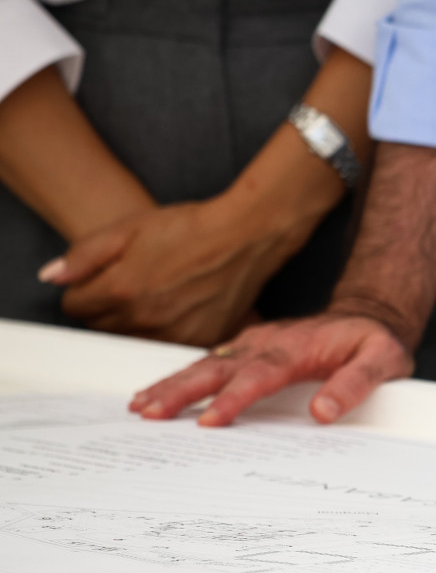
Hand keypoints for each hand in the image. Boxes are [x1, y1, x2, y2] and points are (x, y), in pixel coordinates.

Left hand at [43, 197, 303, 346]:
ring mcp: (174, 334)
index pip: (75, 307)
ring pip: (133, 340)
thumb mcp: (128, 228)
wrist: (246, 236)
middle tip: (134, 282)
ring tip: (159, 294)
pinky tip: (180, 307)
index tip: (104, 276)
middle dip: (108, 307)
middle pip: (101, 327)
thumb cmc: (188, 227)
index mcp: (120, 290)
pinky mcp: (200, 340)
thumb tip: (52, 278)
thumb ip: (84, 255)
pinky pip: (166, 345)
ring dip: (137, 322)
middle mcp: (145, 320)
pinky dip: (167, 331)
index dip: (85, 288)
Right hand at [129, 311, 412, 426]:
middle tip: (148, 413)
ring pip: (206, 364)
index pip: (259, 376)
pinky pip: (209, 364)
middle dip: (182, 391)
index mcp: (295, 349)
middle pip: (218, 368)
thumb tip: (323, 413)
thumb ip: (356, 384)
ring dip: (172, 385)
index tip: (209, 422)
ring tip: (139, 407)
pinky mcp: (248, 348)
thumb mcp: (383, 359)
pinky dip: (180, 378)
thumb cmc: (375, 341)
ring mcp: (253, 344)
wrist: (369, 314)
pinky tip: (156, 393)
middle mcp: (266, 343)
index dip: (233, 399)